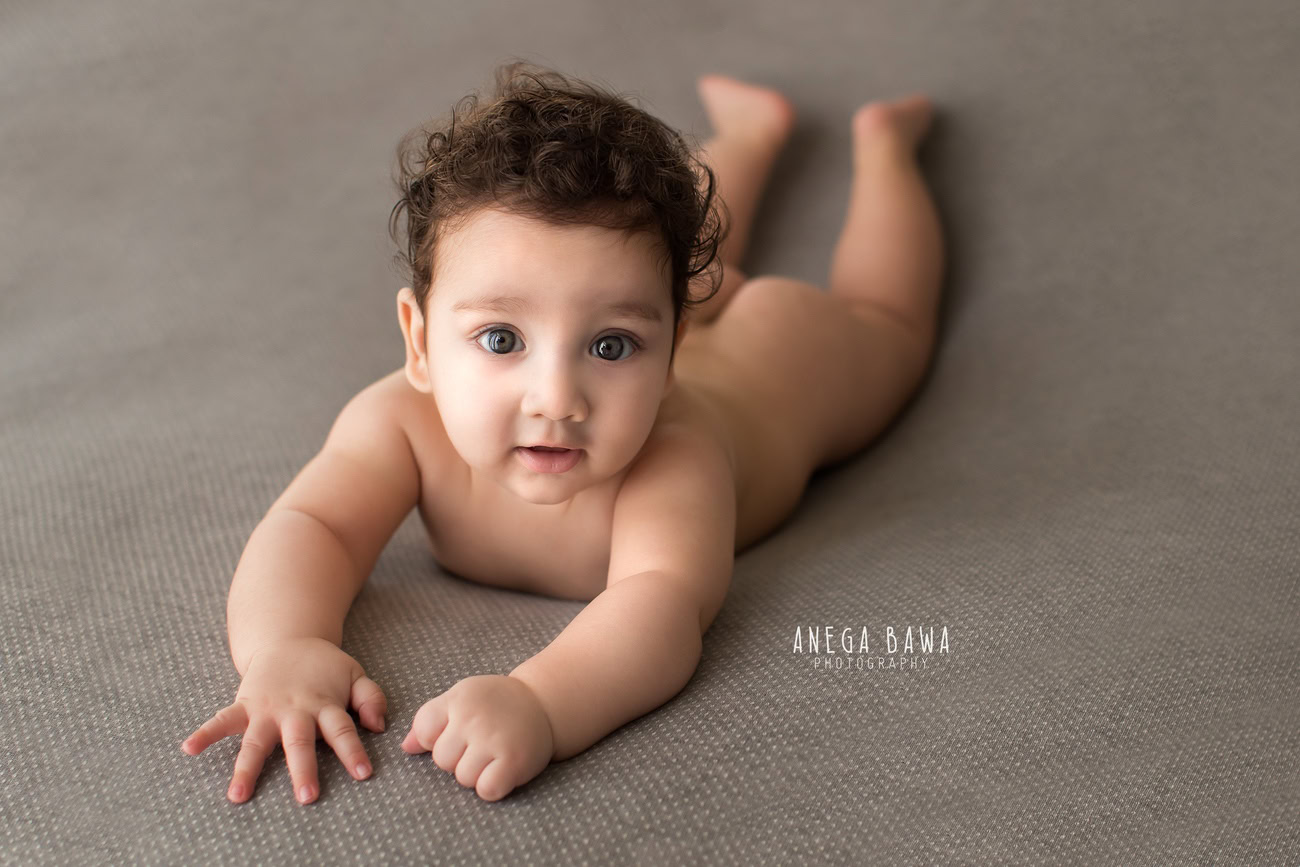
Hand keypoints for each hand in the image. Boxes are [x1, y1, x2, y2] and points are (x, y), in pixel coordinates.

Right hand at [180, 637, 387, 803]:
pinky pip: (222, 720)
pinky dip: (205, 733)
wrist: (289, 640)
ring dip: (247, 767)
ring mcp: (267, 709)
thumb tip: (378, 725)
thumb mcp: (355, 675)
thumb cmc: (325, 668)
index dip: (353, 752)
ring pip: (256, 741)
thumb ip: (370, 698)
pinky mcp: (244, 705)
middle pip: (300, 742)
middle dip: (304, 769)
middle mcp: (295, 710)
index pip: (342, 731)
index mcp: (325, 705)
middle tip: (307, 796)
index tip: (363, 774)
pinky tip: (188, 748)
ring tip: (237, 795)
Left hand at [401, 674, 553, 801]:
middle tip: (480, 744)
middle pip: (442, 760)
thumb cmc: (496, 704)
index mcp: (458, 699)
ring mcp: (494, 740)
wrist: (543, 703)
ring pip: (463, 778)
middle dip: (458, 758)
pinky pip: (487, 790)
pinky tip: (502, 770)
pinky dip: (493, 786)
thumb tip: (406, 747)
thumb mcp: (461, 699)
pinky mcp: (513, 761)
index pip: (424, 731)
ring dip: (477, 773)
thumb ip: (431, 719)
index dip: (436, 738)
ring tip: (493, 755)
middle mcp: (474, 718)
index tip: (457, 731)